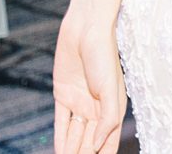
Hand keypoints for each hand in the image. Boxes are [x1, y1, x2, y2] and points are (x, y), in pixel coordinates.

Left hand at [52, 17, 125, 153]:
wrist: (86, 29)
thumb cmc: (104, 55)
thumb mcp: (111, 88)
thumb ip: (107, 119)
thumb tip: (96, 146)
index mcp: (112, 108)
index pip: (108, 141)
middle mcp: (97, 108)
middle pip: (89, 141)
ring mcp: (79, 102)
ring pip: (74, 135)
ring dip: (70, 150)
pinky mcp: (63, 95)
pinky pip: (61, 122)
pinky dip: (60, 138)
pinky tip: (58, 151)